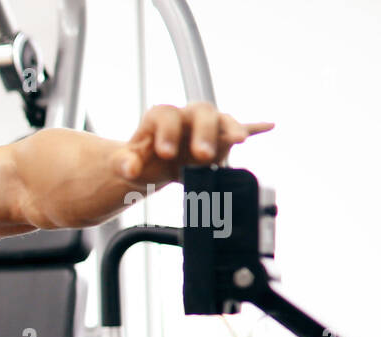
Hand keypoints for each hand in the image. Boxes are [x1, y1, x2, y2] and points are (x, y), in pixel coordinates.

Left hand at [114, 101, 272, 185]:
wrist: (150, 166)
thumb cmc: (138, 160)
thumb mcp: (124, 165)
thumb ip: (124, 164)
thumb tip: (130, 168)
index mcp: (161, 118)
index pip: (165, 115)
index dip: (166, 132)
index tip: (165, 153)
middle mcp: (186, 117)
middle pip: (201, 112)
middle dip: (203, 131)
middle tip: (202, 154)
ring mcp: (205, 127)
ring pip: (222, 119)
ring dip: (231, 128)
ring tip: (239, 140)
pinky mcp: (219, 139)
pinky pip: (241, 128)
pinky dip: (254, 127)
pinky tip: (269, 125)